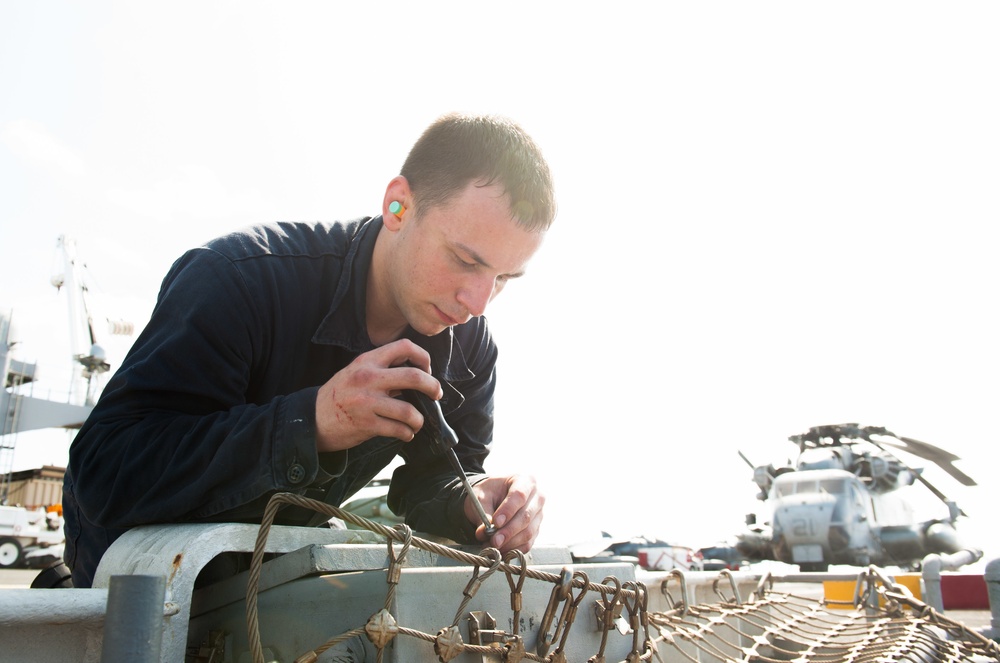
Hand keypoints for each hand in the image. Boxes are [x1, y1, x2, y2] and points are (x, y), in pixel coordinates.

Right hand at [315, 339, 441, 451]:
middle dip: (433, 386)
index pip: (403, 347)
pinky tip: (405, 433)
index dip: (422, 356)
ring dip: (419, 419)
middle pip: (414, 376)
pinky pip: (398, 429)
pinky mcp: (366, 424)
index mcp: (367, 361)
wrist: (312, 419)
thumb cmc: (339, 395)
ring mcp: (367, 402)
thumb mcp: (355, 372)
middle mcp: (368, 378)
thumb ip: (381, 370)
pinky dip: (407, 433)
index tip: (427, 369)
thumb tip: (415, 376)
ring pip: (409, 410)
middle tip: (436, 394)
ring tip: (417, 422)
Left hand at [466, 475, 544, 552]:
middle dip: (508, 531)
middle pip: (526, 517)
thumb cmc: (488, 494)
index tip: (496, 523)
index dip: (508, 510)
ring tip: (492, 546)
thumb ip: (483, 514)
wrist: (493, 499)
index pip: (519, 496)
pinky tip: (500, 551)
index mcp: (524, 481)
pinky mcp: (536, 530)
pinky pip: (528, 543)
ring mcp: (538, 515)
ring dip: (509, 543)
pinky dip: (513, 550)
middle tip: (493, 541)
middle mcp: (537, 498)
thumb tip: (483, 533)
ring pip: (528, 532)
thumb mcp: (481, 497)